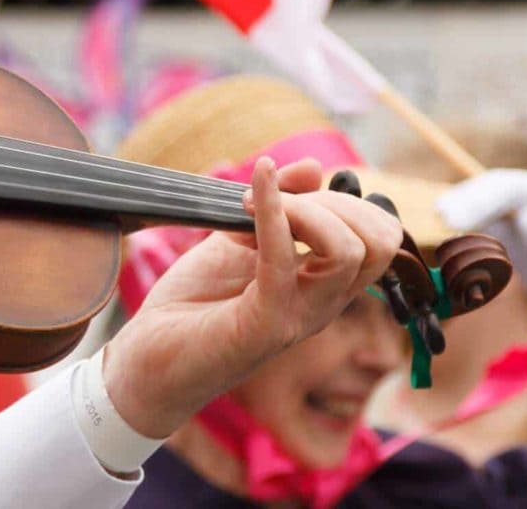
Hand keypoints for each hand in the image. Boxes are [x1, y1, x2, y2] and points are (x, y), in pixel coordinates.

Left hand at [101, 157, 402, 437]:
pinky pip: (283, 260)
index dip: (345, 203)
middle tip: (276, 198)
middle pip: (375, 243)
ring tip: (251, 203)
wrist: (148, 357)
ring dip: (305, 210)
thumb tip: (314, 167)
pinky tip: (248, 190)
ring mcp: (297, 317)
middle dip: (333, 203)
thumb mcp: (236, 240)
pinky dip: (270, 212)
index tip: (289, 190)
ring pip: (347, 253)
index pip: (378, 239)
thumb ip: (277, 206)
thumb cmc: (192, 304)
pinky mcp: (264, 324)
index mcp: (323, 287)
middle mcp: (321, 305)